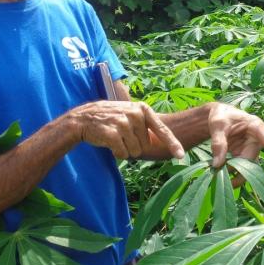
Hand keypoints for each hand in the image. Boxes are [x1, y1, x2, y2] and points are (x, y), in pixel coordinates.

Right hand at [69, 100, 184, 159]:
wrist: (83, 119)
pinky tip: (108, 143)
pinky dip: (116, 153)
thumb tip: (162, 143)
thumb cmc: (109, 119)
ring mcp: (123, 123)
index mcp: (142, 109)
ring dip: (124, 150)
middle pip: (145, 145)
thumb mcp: (129, 114)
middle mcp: (135, 114)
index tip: (181, 155)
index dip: (172, 144)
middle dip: (134, 145)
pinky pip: (122, 154)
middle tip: (120, 135)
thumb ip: (145, 126)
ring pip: (134, 152)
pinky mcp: (112, 134)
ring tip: (114, 137)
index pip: (161, 129)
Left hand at [208, 103, 263, 177]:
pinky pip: (238, 168)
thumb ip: (218, 143)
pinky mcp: (241, 156)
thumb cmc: (221, 115)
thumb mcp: (218, 125)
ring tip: (217, 173)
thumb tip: (218, 165)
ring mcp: (249, 150)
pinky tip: (217, 171)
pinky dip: (228, 172)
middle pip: (254, 162)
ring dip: (233, 173)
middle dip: (241, 172)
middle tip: (223, 177)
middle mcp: (256, 141)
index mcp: (257, 128)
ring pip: (246, 168)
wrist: (218, 114)